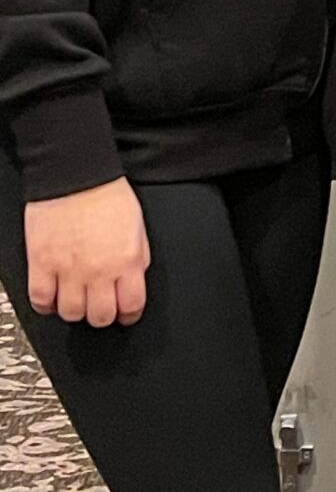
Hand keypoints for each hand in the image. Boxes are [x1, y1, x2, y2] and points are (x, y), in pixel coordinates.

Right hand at [25, 180, 149, 327]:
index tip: (125, 314)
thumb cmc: (107, 194)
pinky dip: (46, 305)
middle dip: (103, 316)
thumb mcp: (138, 227)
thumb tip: (135, 279)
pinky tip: (52, 297)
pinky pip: (41, 300)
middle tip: (100, 307)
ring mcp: (67, 269)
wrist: (75, 175)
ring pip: (71, 313)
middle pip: (101, 316)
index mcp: (126, 260)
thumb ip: (138, 257)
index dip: (129, 315)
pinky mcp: (41, 264)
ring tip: (76, 300)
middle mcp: (98, 270)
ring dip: (75, 311)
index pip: (131, 306)